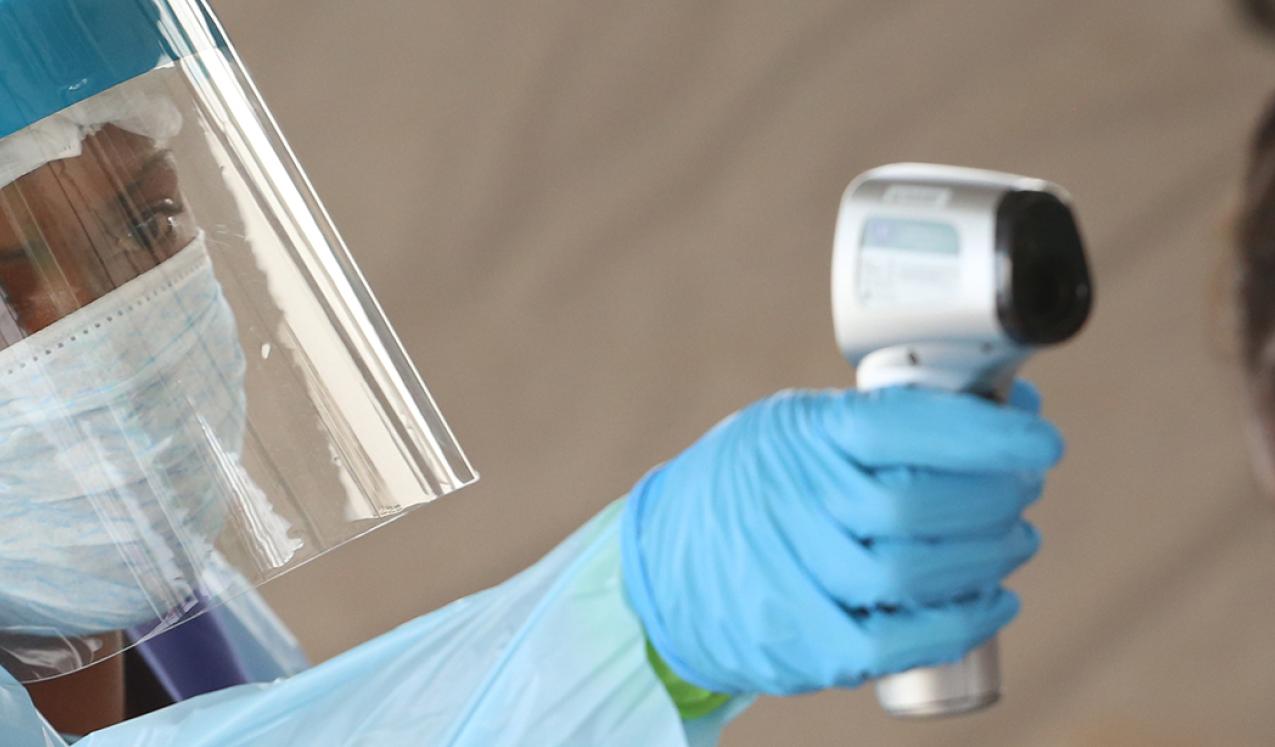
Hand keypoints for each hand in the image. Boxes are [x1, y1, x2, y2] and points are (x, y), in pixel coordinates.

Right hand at [620, 383, 1062, 695]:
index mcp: (801, 435)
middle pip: (920, 505)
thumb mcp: (795, 426)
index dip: (986, 434)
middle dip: (996, 498)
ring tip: (1012, 542)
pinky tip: (992, 603)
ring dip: (987, 558)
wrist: (663, 563)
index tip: (1042, 441)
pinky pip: (893, 641)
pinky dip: (958, 624)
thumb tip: (1004, 409)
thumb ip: (881, 419)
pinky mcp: (799, 638)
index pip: (904, 425)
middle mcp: (794, 500)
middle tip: (1023, 491)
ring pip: (913, 573)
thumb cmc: (751, 484)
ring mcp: (791, 573)